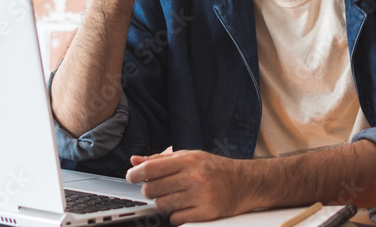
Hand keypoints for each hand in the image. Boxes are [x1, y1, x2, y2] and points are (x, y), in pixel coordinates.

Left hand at [126, 150, 257, 224]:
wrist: (245, 182)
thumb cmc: (214, 168)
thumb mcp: (189, 156)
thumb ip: (161, 159)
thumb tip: (135, 161)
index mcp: (188, 160)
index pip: (151, 168)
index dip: (135, 174)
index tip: (131, 177)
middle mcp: (193, 177)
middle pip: (153, 189)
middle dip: (149, 191)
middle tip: (155, 189)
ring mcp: (200, 196)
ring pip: (163, 205)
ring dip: (162, 204)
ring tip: (170, 198)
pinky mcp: (207, 213)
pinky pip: (177, 219)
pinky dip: (175, 216)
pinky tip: (182, 208)